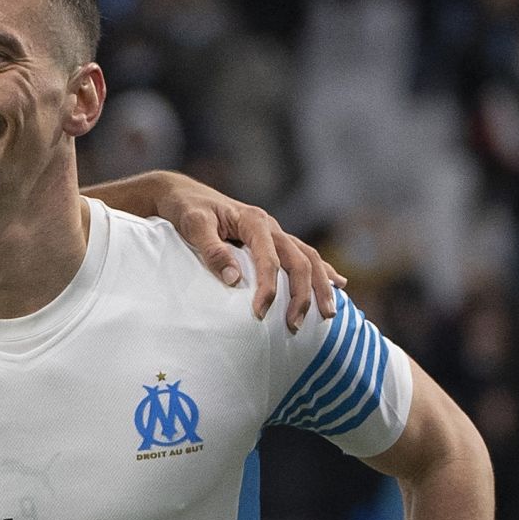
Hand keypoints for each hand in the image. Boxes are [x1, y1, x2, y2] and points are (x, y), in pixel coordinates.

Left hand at [153, 173, 342, 331]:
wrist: (181, 194)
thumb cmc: (185, 209)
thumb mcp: (193, 225)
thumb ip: (212, 250)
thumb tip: (234, 279)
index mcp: (254, 221)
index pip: (270, 259)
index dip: (268, 288)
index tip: (259, 314)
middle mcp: (270, 225)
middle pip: (300, 261)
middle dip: (302, 295)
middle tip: (295, 325)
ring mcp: (274, 231)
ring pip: (308, 258)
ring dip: (320, 286)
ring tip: (328, 314)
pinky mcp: (271, 238)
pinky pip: (303, 254)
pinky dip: (321, 270)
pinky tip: (337, 283)